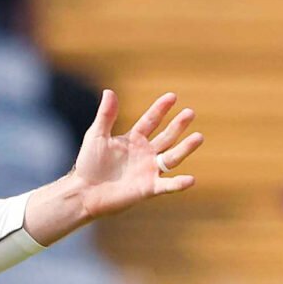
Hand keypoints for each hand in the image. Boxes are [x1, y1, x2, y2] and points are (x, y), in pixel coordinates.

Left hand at [67, 88, 203, 218]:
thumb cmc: (88, 164)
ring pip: (172, 157)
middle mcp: (145, 154)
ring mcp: (148, 171)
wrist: (84, 192)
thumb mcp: (96, 135)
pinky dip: (178, 184)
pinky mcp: (148, 188)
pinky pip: (167, 185)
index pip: (151, 121)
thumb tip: (109, 91)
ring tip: (199, 137)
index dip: (161, 109)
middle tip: (190, 112)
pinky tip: (191, 179)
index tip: (172, 96)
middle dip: (178, 125)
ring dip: (185, 148)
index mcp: (133, 140)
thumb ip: (106, 115)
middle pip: (166, 137)